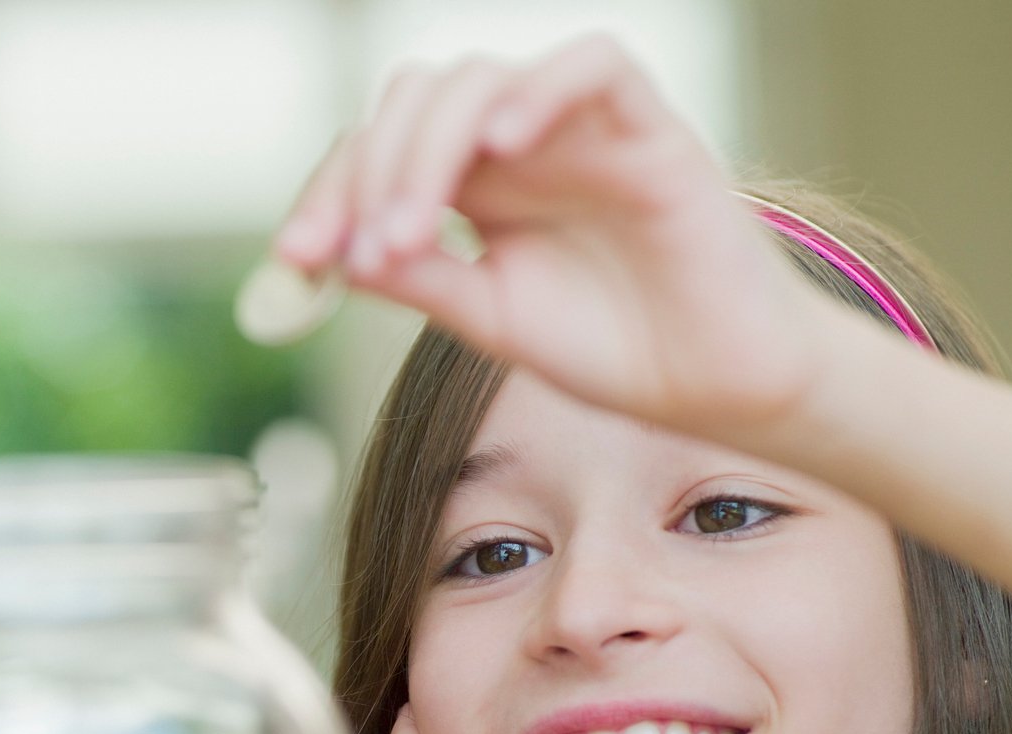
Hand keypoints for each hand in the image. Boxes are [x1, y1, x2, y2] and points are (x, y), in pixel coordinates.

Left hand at [274, 36, 835, 436]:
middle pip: (417, 104)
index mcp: (475, 187)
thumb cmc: (614, 351)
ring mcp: (583, 131)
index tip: (294, 261)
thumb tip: (335, 252)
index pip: (381, 150)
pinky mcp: (652, 130)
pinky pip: (595, 65)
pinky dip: (538, 91)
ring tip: (411, 232)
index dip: (329, 194)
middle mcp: (521, 145)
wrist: (717, 389)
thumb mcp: (490, 318)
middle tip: (357, 253)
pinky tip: (497, 145)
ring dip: (428, 150)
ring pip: (484, 81)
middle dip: (367, 173)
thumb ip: (420, 279)